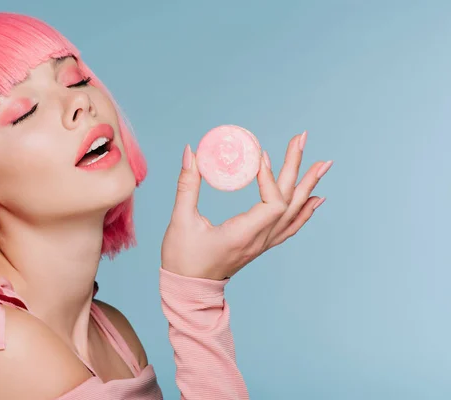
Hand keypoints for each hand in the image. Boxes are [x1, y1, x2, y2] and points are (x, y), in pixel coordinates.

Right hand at [161, 132, 331, 279]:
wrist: (188, 290)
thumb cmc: (182, 259)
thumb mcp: (181, 220)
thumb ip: (187, 184)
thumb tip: (192, 151)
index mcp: (242, 235)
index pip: (271, 204)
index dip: (269, 178)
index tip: (259, 155)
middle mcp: (258, 240)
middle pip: (287, 201)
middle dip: (296, 167)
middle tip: (301, 138)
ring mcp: (262, 244)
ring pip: (293, 212)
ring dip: (308, 185)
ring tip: (322, 164)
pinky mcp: (259, 244)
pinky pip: (290, 226)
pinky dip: (305, 210)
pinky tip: (315, 198)